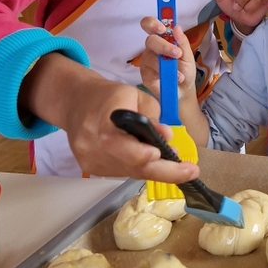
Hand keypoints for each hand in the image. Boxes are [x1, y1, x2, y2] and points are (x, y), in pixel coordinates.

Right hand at [19, 53, 199, 183]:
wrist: (77, 103)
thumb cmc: (109, 97)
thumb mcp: (135, 96)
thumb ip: (152, 116)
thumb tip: (167, 137)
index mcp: (102, 122)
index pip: (123, 145)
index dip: (142, 153)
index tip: (165, 154)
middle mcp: (93, 145)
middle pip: (131, 166)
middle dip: (164, 171)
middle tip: (190, 171)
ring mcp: (90, 160)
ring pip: (130, 172)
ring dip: (153, 169)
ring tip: (174, 163)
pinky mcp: (91, 168)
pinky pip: (121, 172)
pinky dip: (138, 167)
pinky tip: (148, 159)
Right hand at [139, 16, 196, 101]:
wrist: (184, 90)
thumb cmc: (184, 70)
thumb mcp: (188, 56)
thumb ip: (182, 42)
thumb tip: (177, 27)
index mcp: (162, 39)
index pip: (150, 25)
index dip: (152, 23)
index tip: (162, 28)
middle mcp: (152, 48)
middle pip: (150, 40)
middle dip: (164, 46)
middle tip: (177, 53)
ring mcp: (147, 60)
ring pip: (150, 57)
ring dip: (166, 64)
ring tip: (180, 74)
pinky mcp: (144, 73)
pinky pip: (150, 71)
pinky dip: (163, 74)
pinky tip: (174, 78)